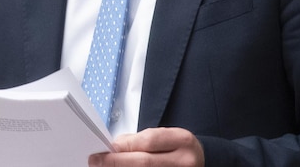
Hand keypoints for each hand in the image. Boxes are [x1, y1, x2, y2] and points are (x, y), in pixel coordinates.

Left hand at [88, 127, 204, 166]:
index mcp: (183, 141)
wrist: (202, 162)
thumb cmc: (180, 148)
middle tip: (97, 161)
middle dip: (116, 162)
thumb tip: (114, 146)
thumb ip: (141, 139)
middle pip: (144, 163)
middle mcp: (184, 161)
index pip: (148, 142)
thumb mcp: (167, 136)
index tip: (106, 147)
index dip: (124, 145)